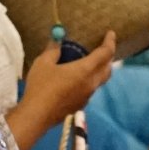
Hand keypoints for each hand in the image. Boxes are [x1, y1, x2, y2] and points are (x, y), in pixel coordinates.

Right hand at [8, 32, 116, 149]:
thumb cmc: (41, 86)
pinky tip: (77, 80)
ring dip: (99, 70)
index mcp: (85, 70)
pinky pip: (90, 90)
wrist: (37, 115)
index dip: (110, 42)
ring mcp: (87, 97)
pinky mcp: (80, 106)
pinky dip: (89, 81)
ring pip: (100, 81)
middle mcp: (91, 84)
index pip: (105, 54)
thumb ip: (53, 50)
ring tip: (90, 64)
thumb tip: (57, 41)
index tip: (111, 33)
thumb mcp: (43, 63)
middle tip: (103, 49)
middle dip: (108, 57)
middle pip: (108, 69)